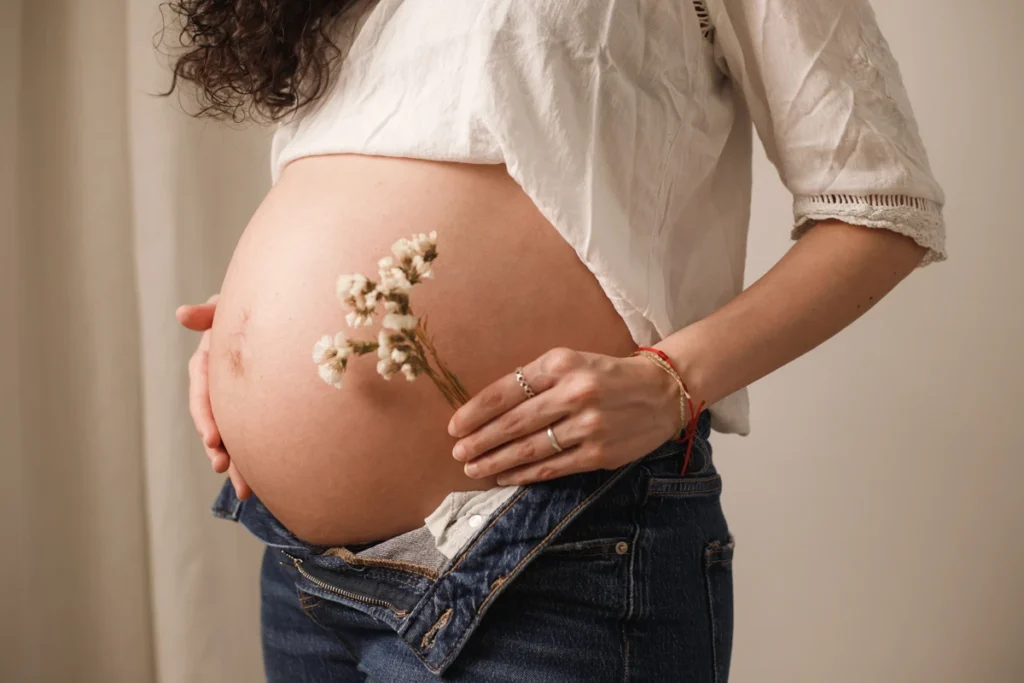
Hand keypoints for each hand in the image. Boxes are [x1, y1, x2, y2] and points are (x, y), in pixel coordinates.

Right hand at [176, 294, 251, 499]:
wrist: (276, 310)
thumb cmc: (249, 306)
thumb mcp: (227, 308)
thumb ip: (209, 313)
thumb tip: (183, 314)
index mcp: (207, 364)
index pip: (202, 393)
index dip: (205, 416)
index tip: (212, 438)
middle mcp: (218, 386)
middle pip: (215, 421)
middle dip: (218, 447)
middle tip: (223, 467)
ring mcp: (235, 400)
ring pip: (233, 435)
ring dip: (237, 462)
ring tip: (245, 489)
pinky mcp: (255, 408)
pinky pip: (254, 435)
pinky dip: (257, 458)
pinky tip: (265, 482)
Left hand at [447, 347, 681, 485]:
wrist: (662, 392)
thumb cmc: (607, 375)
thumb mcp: (573, 361)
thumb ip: (537, 379)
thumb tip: (490, 409)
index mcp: (562, 363)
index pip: (507, 390)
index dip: (476, 411)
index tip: (456, 426)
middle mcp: (574, 392)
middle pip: (514, 422)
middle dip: (480, 440)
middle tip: (458, 452)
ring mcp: (588, 426)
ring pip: (530, 448)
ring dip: (496, 461)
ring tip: (473, 468)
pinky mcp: (599, 453)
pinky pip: (552, 466)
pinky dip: (524, 473)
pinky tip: (505, 476)